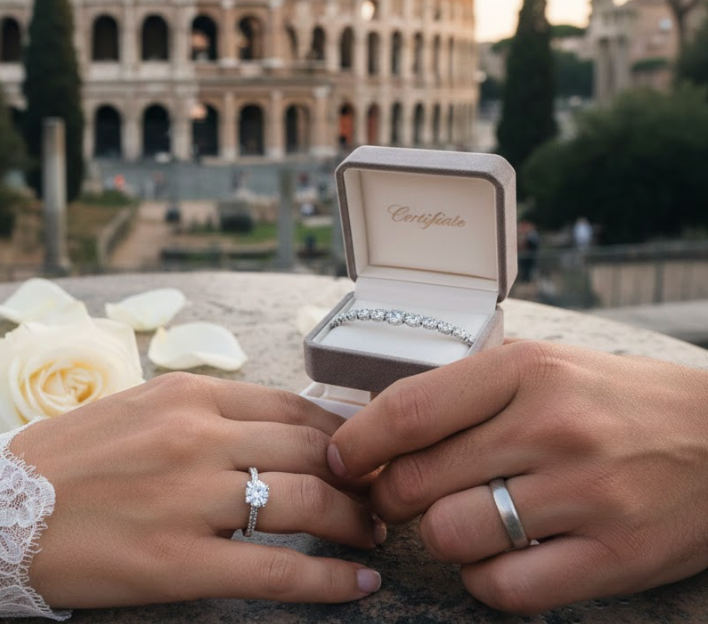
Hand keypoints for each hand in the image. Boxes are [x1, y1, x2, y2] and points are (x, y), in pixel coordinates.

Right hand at [12, 372, 384, 606]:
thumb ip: (206, 411)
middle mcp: (196, 436)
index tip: (361, 453)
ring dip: (354, 523)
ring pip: (305, 503)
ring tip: (372, 538)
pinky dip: (328, 580)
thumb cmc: (67, 458)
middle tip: (377, 497)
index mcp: (189, 395)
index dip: (341, 433)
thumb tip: (273, 424)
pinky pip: (276, 571)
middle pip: (311, 450)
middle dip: (358, 477)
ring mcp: (189, 498)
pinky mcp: (177, 561)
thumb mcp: (140, 407)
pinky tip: (358, 586)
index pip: (293, 405)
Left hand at [327, 341, 707, 613]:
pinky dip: (484, 580)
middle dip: (388, 497)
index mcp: (525, 370)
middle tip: (395, 497)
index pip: (408, 410)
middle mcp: (551, 427)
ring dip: (439, 537)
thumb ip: (465, 395)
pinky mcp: (616, 555)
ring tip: (460, 522)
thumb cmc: (615, 399)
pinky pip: (506, 587)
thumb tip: (380, 431)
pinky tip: (498, 557)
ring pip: (452, 535)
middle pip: (418, 480)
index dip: (357, 444)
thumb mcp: (542, 368)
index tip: (340, 459)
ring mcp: (585, 493)